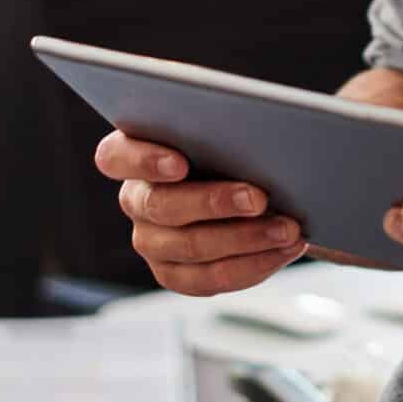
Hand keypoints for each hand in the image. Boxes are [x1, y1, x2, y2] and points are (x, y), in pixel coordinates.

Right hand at [93, 131, 308, 295]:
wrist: (248, 179)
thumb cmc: (228, 141)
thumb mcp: (218, 123)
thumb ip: (216, 122)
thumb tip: (252, 128)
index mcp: (129, 155)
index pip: (115, 157)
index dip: (144, 161)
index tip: (180, 163)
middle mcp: (134, 200)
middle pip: (161, 207)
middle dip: (215, 203)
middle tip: (259, 198)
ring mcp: (151, 241)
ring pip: (191, 247)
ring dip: (246, 239)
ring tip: (287, 228)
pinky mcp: (174, 273)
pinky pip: (209, 279)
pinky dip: (252, 265)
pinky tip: (283, 250)